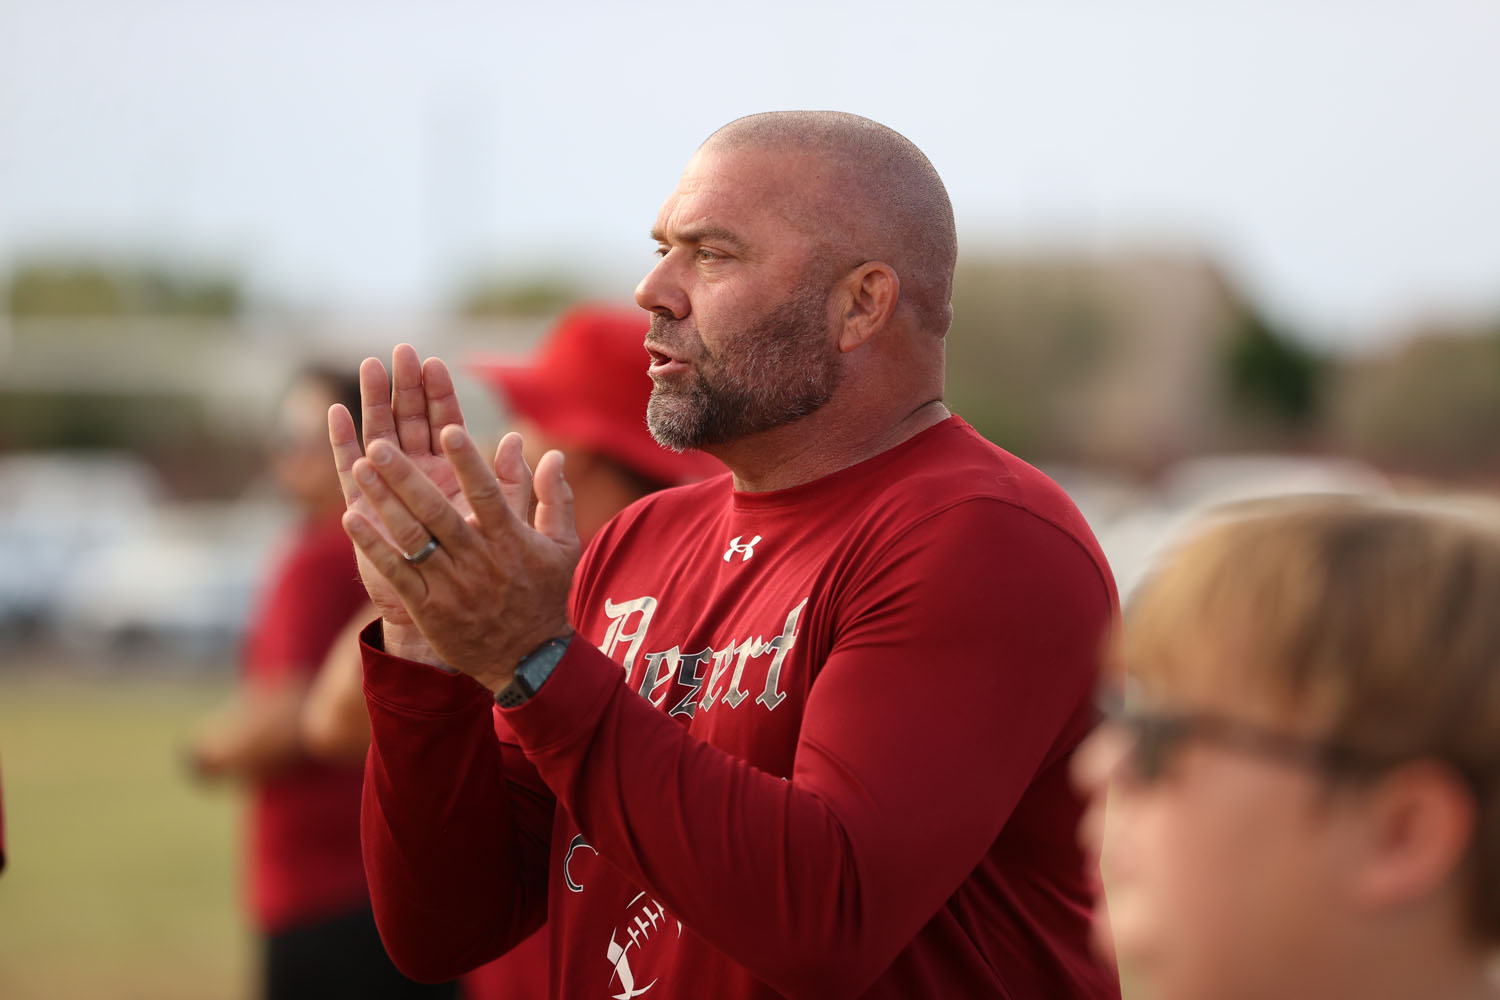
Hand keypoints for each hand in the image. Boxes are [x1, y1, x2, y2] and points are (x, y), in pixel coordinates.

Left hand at [331, 350, 580, 688]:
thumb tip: (552, 454)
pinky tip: (351, 517)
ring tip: (360, 467)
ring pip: (412, 537)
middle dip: (406, 477)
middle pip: (437, 512)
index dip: (468, 463)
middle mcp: (478, 559)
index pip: (487, 495)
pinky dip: (373, 545)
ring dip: (384, 502)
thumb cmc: (545, 595)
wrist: (528, 659)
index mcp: (510, 540)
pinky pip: (396, 571)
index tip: (449, 430)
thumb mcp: (561, 546)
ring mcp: (450, 584)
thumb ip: (554, 497)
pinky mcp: (428, 607)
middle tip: (379, 446)